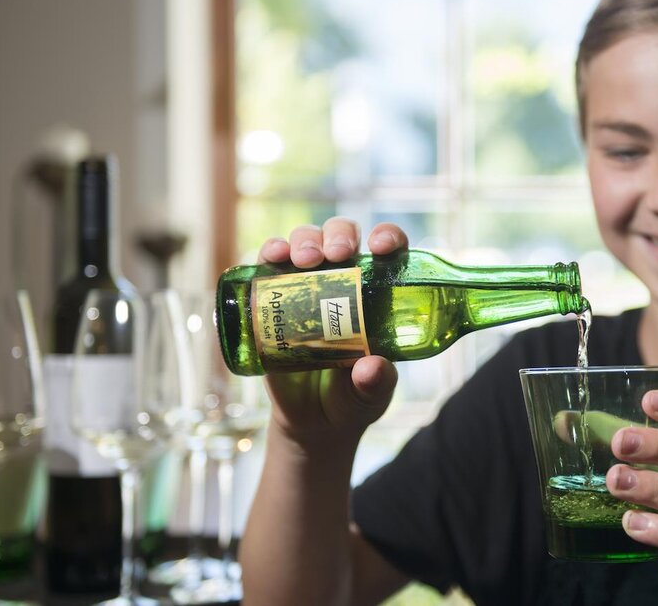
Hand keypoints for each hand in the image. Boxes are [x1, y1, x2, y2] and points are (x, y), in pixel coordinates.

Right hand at [257, 218, 409, 450]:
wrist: (312, 421)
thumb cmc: (352, 400)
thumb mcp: (371, 396)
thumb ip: (377, 384)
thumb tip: (371, 368)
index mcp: (378, 295)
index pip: (388, 251)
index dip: (387, 236)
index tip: (381, 247)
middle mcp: (344, 281)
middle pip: (343, 237)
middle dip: (338, 236)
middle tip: (335, 256)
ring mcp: (307, 286)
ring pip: (306, 241)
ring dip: (304, 240)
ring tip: (303, 260)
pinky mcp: (275, 298)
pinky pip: (270, 265)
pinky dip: (270, 251)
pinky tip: (271, 256)